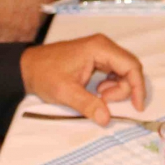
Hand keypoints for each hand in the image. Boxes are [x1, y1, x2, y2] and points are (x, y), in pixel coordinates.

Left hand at [19, 34, 146, 125]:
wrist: (27, 67)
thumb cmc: (44, 75)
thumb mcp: (65, 92)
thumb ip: (87, 104)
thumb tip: (106, 119)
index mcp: (99, 48)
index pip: (130, 66)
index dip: (137, 87)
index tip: (137, 107)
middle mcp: (103, 45)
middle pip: (129, 67)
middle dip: (125, 89)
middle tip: (106, 102)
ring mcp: (100, 50)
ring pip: (123, 70)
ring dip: (118, 88)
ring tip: (99, 97)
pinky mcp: (96, 57)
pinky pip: (114, 71)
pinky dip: (111, 85)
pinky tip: (97, 92)